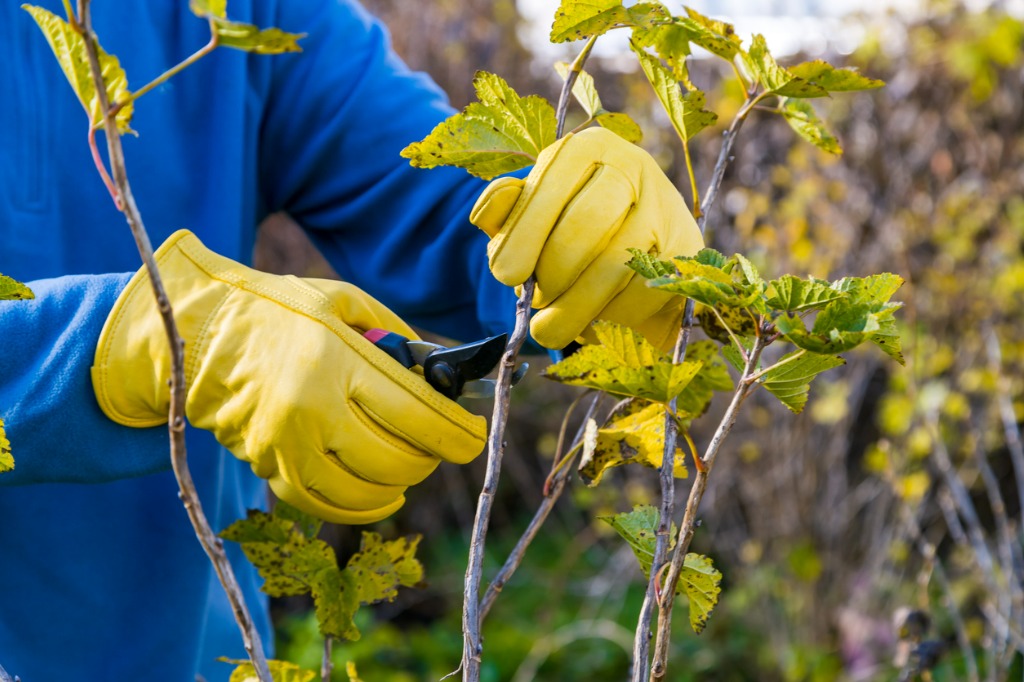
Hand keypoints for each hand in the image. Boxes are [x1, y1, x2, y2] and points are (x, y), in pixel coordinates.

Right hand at [91, 230, 485, 523]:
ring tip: (410, 467)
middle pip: (396, 459)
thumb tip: (444, 370)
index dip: (457, 435)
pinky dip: (362, 508)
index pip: (417, 414)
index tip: (473, 438)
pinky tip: (380, 495)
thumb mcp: (343, 301)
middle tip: (438, 444)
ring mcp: (286, 443)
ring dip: (400, 484)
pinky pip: (326, 506)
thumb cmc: (280, 310)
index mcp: (337, 358)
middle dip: (430, 457)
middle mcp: (312, 406)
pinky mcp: (268, 466)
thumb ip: (397, 335)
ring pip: (366, 491)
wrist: (200, 334)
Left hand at [470, 127, 703, 349]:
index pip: (550, 189)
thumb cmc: (568, 229)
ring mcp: (665, 207)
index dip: (523, 236)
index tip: (506, 275)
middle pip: (583, 229)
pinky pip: (641, 293)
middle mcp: (632, 167)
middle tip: (536, 301)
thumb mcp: (530, 213)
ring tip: (553, 326)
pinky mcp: (686, 250)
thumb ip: (504, 211)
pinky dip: (611, 317)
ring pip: (613, 266)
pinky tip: (595, 320)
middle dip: (551, 276)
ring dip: (575, 307)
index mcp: (587, 149)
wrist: (639, 251)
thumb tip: (489, 211)